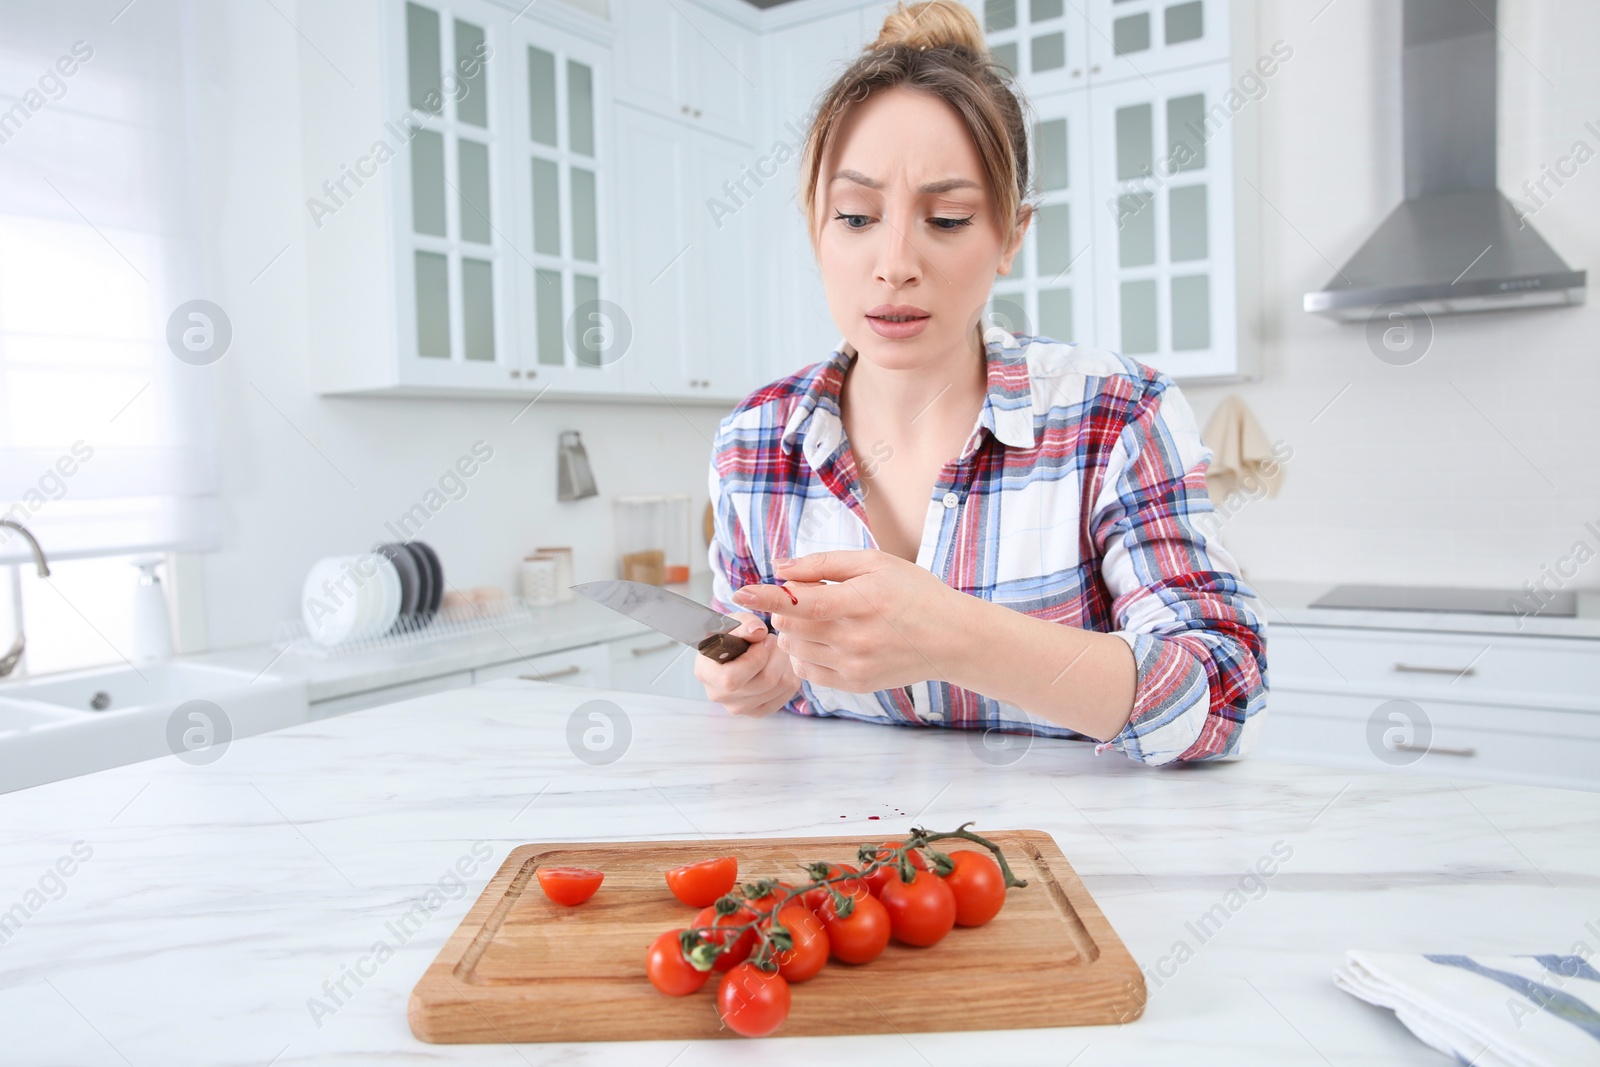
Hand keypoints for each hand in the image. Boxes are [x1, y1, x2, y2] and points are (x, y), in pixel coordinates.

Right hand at [693, 611, 800, 717]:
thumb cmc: (731, 636)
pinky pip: (786, 695)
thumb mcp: (734, 622)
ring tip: (776, 651)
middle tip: (773, 641)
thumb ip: (744, 624)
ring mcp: (737, 707)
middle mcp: (719, 695)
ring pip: (779, 687)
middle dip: (776, 655)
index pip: (733, 677)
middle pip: (764, 682)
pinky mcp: (756, 712)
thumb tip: (757, 632)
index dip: (756, 656)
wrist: (732, 651)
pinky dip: (789, 676)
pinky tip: (780, 665)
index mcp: (706, 672)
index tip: (761, 639)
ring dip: (785, 663)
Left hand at [731, 550, 959, 693]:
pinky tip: (827, 640)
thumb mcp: (876, 563)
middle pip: (791, 626)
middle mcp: (856, 638)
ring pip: (795, 650)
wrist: (952, 638)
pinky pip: (808, 671)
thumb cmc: (914, 593)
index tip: (740, 592)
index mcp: (861, 601)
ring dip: (795, 632)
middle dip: (785, 608)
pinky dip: (806, 654)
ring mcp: (854, 665)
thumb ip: (824, 563)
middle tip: (806, 597)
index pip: (801, 602)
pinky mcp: (855, 684)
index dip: (766, 596)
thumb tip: (780, 568)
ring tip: (821, 619)